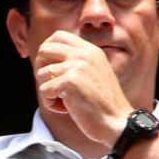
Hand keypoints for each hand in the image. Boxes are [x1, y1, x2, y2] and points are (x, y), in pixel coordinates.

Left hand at [34, 30, 131, 145]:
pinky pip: (44, 91)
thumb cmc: (103, 104)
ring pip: (41, 73)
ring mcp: (77, 67)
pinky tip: (67, 109)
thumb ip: (75, 62)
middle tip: (52, 86)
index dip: (47, 51)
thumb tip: (44, 57)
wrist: (117, 122)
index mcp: (91, 50)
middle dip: (40, 69)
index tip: (49, 67)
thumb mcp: (93, 73)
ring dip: (48, 92)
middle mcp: (84, 54)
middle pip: (44, 50)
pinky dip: (51, 104)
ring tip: (66, 101)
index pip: (58, 36)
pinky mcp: (70, 82)